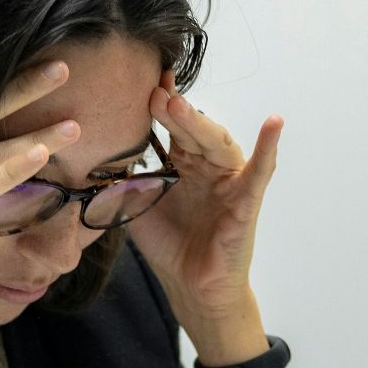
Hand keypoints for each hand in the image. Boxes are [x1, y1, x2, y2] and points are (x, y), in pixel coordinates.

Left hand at [125, 67, 282, 319]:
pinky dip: (269, 147)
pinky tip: (274, 122)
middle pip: (191, 130)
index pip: (171, 125)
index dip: (159, 104)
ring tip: (178, 104)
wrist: (190, 287)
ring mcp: (229, 180)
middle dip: (172, 110)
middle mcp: (207, 165)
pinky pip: (260, 171)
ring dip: (199, 123)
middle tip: (153, 92)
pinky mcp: (246, 201)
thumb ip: (120, 180)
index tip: (142, 81)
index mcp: (183, 163)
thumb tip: (92, 153)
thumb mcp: (135, 207)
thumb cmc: (169, 245)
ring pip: (217, 143)